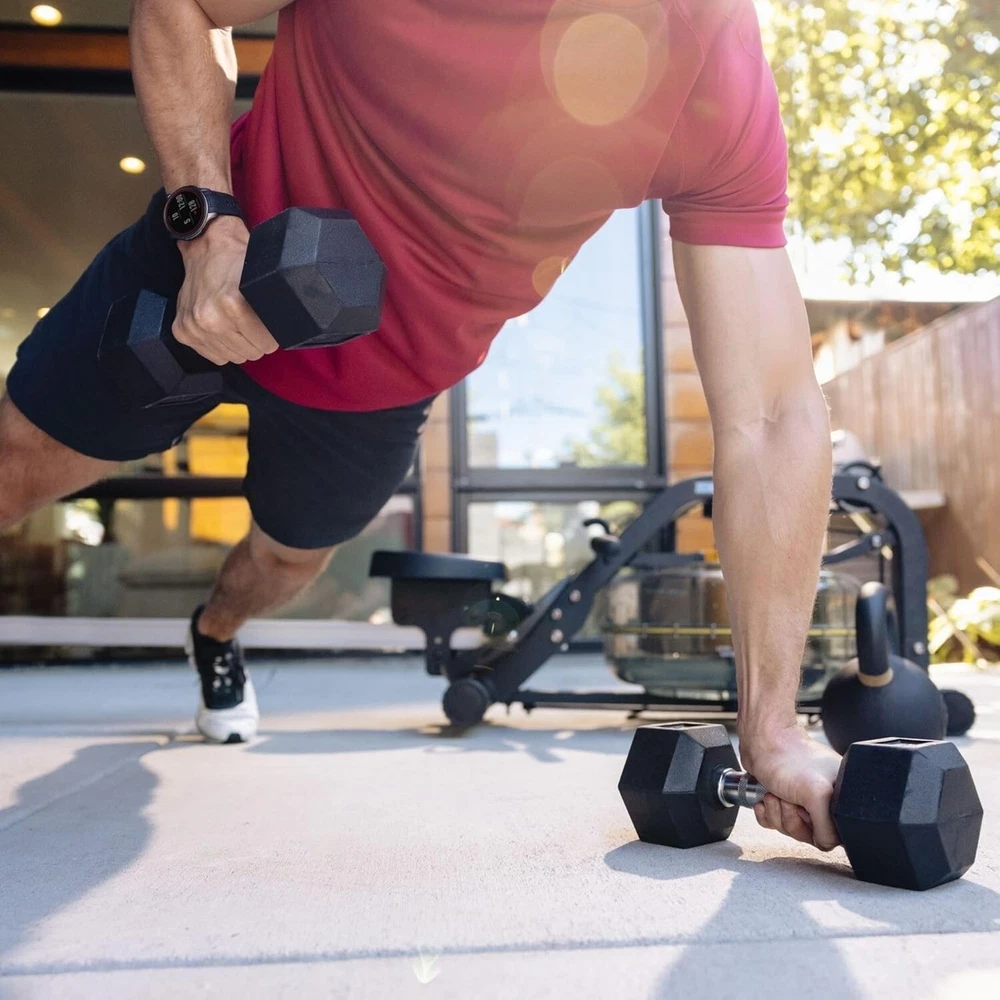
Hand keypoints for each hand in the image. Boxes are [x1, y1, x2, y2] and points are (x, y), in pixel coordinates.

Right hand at [173, 216, 278, 365]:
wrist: (207, 246)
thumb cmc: (239, 261)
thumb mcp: (263, 281)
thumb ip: (273, 308)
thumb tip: (288, 332)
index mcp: (233, 305)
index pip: (267, 344)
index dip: (272, 335)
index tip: (270, 326)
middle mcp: (209, 318)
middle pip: (251, 353)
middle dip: (256, 341)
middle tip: (253, 323)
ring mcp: (193, 326)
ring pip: (233, 357)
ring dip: (239, 344)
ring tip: (237, 323)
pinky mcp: (182, 331)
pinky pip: (214, 356)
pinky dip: (221, 346)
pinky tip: (222, 328)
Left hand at [738, 725, 842, 850]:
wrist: (760, 741)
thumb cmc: (788, 757)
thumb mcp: (818, 795)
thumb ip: (829, 828)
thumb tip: (826, 844)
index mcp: (841, 796)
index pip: (835, 834)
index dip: (817, 829)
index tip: (807, 813)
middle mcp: (823, 799)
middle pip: (809, 834)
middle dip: (792, 819)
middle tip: (789, 799)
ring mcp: (800, 800)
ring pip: (789, 829)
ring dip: (777, 813)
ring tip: (776, 794)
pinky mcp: (781, 799)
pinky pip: (773, 822)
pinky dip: (766, 812)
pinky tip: (765, 796)